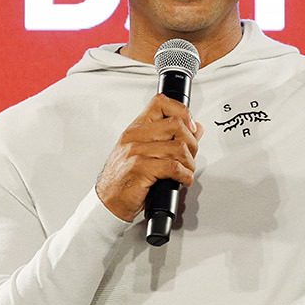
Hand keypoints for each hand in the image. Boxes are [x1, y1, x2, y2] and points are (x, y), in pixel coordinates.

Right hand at [95, 94, 202, 221]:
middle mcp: (135, 137)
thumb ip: (171, 138)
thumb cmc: (125, 178)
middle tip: (190, 156)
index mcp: (136, 128)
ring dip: (190, 163)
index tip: (190, 127)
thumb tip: (196, 127)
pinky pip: (173, 167)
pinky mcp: (140, 169)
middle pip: (176, 125)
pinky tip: (182, 179)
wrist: (108, 202)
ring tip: (186, 170)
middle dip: (192, 143)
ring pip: (178, 147)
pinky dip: (184, 175)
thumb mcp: (145, 152)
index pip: (161, 102)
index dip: (182, 112)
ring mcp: (136, 152)